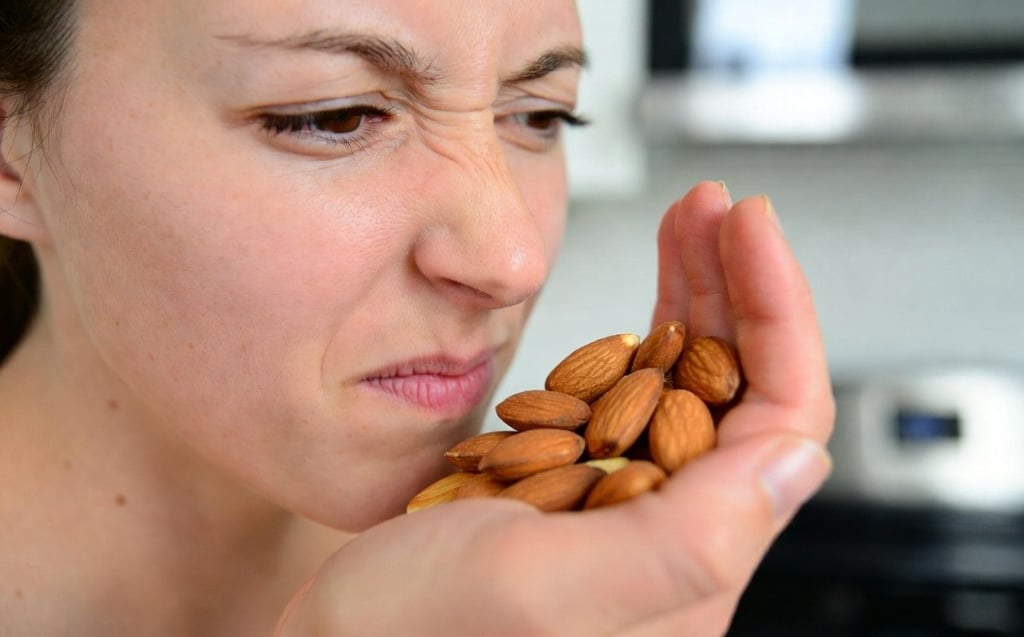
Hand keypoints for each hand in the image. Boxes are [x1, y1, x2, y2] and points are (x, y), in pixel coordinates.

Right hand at [273, 181, 834, 636]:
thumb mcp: (543, 589)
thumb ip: (687, 543)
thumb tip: (797, 460)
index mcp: (688, 560)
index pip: (779, 415)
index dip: (777, 310)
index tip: (751, 223)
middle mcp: (670, 533)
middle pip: (739, 387)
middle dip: (735, 283)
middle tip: (713, 205)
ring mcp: (625, 507)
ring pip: (690, 386)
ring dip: (693, 297)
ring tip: (685, 220)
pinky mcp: (580, 489)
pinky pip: (634, 402)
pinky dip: (639, 335)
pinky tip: (636, 300)